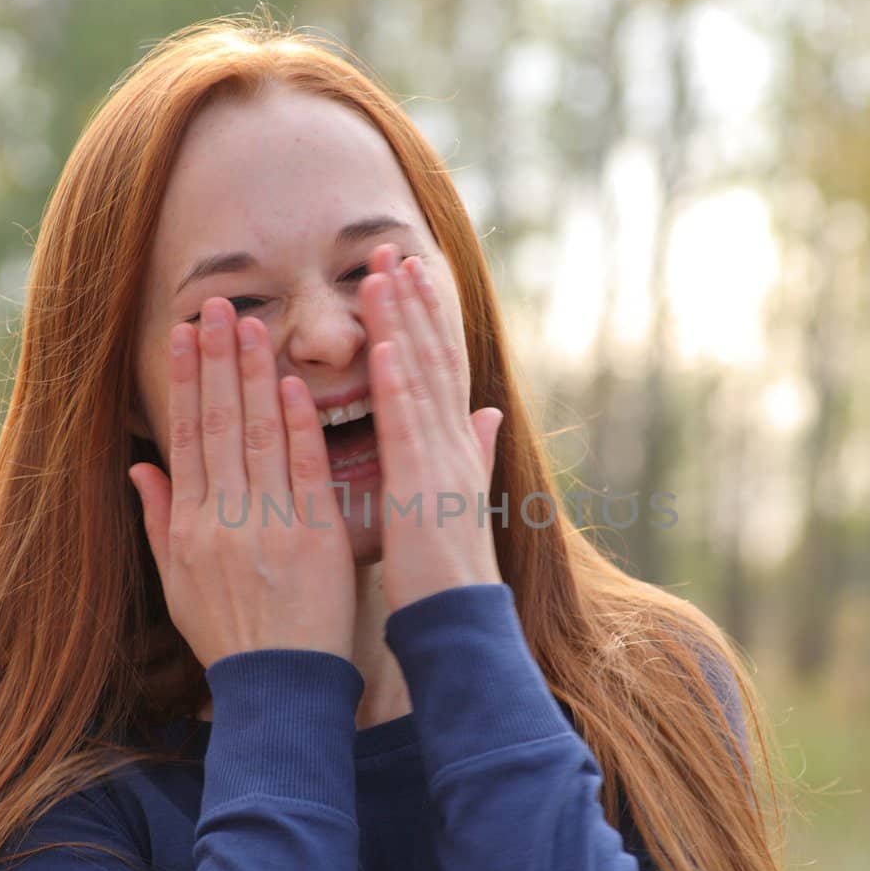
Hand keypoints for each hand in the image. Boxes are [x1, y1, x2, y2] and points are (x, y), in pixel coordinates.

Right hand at [128, 298, 356, 671]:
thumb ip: (159, 520)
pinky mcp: (315, 536)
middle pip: (217, 424)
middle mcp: (224, 517)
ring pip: (258, 436)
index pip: (185, 437)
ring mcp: (269, 524)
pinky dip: (299, 427)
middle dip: (217, 360)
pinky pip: (305, 471)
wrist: (280, 686)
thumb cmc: (230, 635)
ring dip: (255, 377)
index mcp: (191, 524)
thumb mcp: (177, 582)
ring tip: (252, 326)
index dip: (184, 381)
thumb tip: (138, 467)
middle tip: (217, 307)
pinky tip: (293, 386)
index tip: (184, 335)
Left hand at [358, 244, 504, 615]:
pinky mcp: (422, 485)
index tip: (409, 273)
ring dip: (402, 323)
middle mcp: (452, 443)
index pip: (440, 367)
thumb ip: (471, 451)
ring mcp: (440, 460)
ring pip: (421, 377)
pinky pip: (408, 425)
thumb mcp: (458, 498)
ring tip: (384, 274)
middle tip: (392, 250)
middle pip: (434, 358)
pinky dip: (397, 382)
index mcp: (453, 446)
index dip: (426, 318)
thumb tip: (487, 413)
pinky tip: (383, 344)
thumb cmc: (445, 568)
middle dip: (414, 302)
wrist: (459, 620)